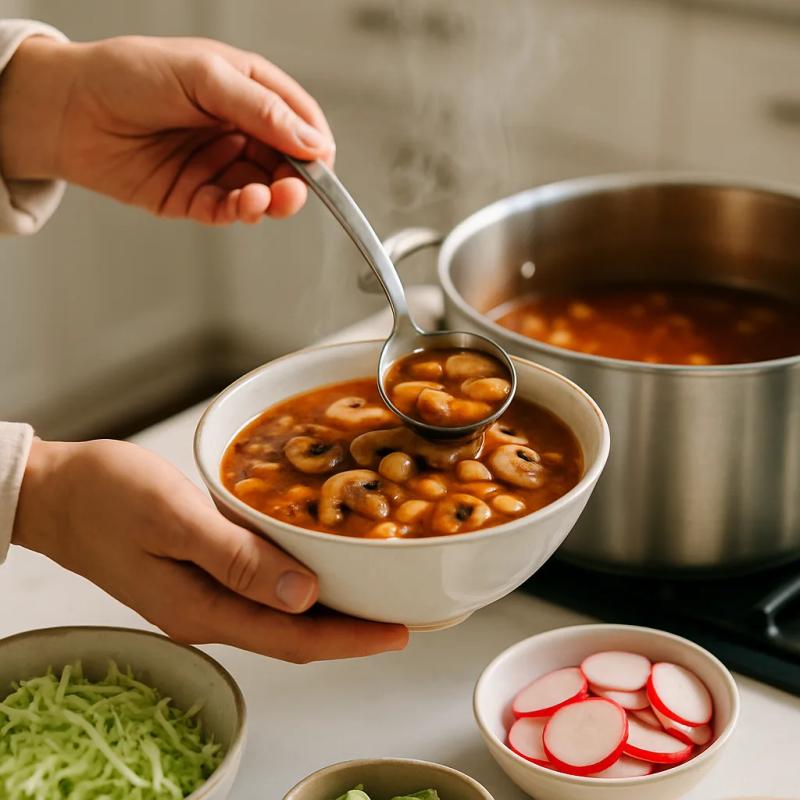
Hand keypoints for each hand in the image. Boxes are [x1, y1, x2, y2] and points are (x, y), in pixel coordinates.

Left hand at [0, 35, 333, 222]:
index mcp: (244, 90)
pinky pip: (231, 210)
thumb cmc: (126, 75)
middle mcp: (235, 129)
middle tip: (297, 188)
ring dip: (273, 199)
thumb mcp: (204, 76)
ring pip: (264, 191)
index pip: (296, 119)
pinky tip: (247, 204)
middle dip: (298, 179)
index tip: (322, 161)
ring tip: (270, 198)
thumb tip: (311, 140)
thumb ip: (261, 109)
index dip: (314, 142)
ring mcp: (216, 165)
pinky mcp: (195, 197)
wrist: (68, 110)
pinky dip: (245, 211)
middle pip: (286, 162)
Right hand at [12, 438, 407, 661]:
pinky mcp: (201, 572)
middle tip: (404, 614)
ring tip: (375, 593)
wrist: (57, 492)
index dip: (351, 640)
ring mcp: (203, 595)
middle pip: (295, 634)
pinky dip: (298, 583)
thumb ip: (236, 559)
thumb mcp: (174, 520)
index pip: (293, 640)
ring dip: (329, 610)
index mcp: (203, 608)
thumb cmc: (106, 496)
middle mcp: (208, 611)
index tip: (399, 631)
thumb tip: (303, 596)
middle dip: (352, 630)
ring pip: (281, 614)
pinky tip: (318, 565)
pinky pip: (262, 588)